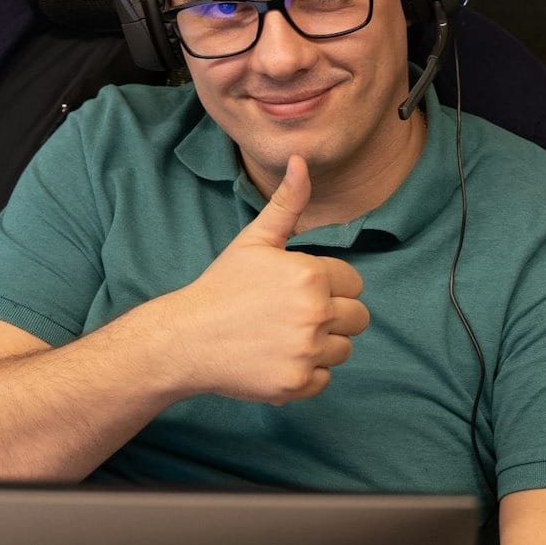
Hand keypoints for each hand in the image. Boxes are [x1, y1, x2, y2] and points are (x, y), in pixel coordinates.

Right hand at [162, 155, 369, 403]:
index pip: (354, 283)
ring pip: (343, 349)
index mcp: (311, 275)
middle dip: (333, 316)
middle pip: (358, 318)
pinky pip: (325, 379)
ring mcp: (307, 351)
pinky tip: (278, 358)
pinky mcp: (297, 383)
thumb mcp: (255, 240)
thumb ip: (287, 204)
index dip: (329, 286)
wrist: (186, 337)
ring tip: (284, 337)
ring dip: (321, 345)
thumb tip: (302, 161)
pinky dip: (306, 373)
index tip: (296, 291)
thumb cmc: (222, 285)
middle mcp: (315, 313)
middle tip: (294, 316)